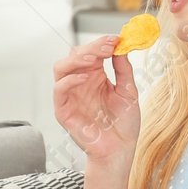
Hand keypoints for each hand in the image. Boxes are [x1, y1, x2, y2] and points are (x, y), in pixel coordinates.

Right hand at [52, 34, 140, 165]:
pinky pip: (59, 90)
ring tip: (95, 58)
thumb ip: (123, 69)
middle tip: (108, 46)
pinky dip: (69, 80)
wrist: (120, 149)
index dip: (101, 43)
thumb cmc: (124, 124)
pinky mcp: (63, 110)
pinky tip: (85, 78)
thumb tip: (121, 46)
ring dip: (76, 59)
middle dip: (91, 48)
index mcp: (95, 76)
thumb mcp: (128, 91)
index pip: (91, 52)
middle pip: (75, 55)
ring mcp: (70, 95)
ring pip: (61, 68)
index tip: (115, 39)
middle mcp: (80, 83)